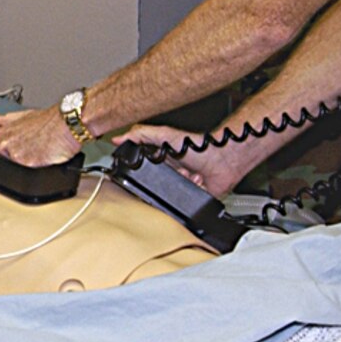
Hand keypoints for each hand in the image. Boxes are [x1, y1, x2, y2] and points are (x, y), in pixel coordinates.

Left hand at [0, 106, 79, 166]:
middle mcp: (5, 144)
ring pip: (17, 167)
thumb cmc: (49, 121)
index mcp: (3, 133)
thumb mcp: (24, 115)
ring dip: (28, 162)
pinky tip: (44, 156)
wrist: (66, 125)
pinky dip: (37, 166)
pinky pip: (28, 172)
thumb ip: (7, 120)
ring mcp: (15, 155)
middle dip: (19, 156)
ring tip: (40, 151)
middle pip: (6, 160)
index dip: (14, 148)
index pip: (0, 149)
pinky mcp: (27, 164)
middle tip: (34, 148)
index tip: (23, 145)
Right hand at [119, 125, 248, 195]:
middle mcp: (170, 173)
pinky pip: (184, 206)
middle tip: (171, 174)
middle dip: (160, 183)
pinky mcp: (192, 198)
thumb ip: (141, 135)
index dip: (138, 172)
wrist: (223, 160)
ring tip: (185, 177)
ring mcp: (181, 186)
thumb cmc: (198, 146)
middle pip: (154, 186)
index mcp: (161, 159)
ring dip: (176, 189)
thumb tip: (118, 139)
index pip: (142, 168)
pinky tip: (194, 185)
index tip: (136, 173)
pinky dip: (188, 198)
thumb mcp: (164, 135)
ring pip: (169, 197)